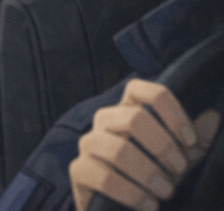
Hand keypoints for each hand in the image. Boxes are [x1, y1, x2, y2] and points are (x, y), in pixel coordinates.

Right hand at [70, 79, 220, 210]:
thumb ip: (194, 142)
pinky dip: (131, 193)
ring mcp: (88, 144)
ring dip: (148, 173)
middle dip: (163, 146)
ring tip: (165, 191)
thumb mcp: (179, 161)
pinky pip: (103, 177)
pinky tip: (148, 204)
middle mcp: (104, 121)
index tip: (189, 140)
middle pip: (134, 117)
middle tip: (179, 169)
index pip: (142, 90)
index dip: (170, 111)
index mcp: (127, 111)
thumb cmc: (152, 180)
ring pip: (118, 149)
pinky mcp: (78, 169)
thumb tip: (212, 117)